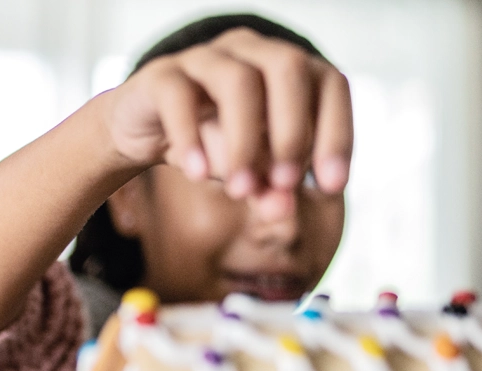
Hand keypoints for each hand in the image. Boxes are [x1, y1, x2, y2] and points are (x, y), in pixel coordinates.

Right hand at [101, 27, 352, 217]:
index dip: (337, 134)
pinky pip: (178, 97)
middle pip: (287, 68)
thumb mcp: (248, 169)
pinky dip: (192, 138)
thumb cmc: (210, 141)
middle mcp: (250, 50)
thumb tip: (280, 209)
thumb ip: (268, 188)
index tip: (330, 186)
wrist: (144, 128)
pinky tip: (198, 175)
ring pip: (237, 81)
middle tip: (284, 184)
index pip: (328, 84)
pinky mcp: (160, 75)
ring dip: (245, 141)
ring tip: (240, 189)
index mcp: (285, 67)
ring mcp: (203, 57)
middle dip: (292, 131)